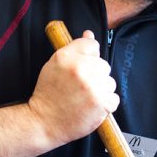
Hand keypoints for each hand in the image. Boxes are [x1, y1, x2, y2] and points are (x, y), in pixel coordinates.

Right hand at [28, 30, 119, 148]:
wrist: (43, 122)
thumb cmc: (48, 93)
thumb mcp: (55, 65)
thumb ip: (74, 49)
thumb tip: (89, 34)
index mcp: (66, 56)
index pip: (92, 45)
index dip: (88, 57)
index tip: (82, 66)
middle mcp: (80, 69)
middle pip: (104, 64)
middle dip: (95, 75)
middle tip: (80, 86)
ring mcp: (93, 87)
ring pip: (110, 82)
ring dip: (101, 90)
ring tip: (85, 97)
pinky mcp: (101, 103)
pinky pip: (114, 98)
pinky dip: (106, 104)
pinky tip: (91, 106)